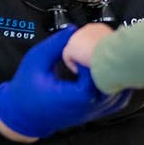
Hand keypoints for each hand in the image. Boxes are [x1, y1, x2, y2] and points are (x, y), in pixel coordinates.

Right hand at [0, 26, 129, 140]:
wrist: (24, 115)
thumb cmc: (26, 90)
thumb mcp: (35, 61)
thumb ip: (54, 45)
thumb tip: (73, 29)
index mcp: (69, 98)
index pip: (94, 82)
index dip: (95, 65)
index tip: (88, 53)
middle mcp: (85, 108)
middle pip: (111, 87)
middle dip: (109, 67)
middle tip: (103, 51)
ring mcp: (93, 112)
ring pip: (117, 94)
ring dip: (116, 75)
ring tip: (107, 60)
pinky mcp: (96, 112)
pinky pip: (116, 100)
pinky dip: (119, 86)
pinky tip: (113, 72)